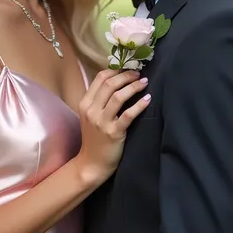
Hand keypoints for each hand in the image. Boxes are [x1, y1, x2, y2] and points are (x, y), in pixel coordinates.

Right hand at [76, 69, 149, 183]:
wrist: (92, 163)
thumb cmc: (94, 138)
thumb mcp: (90, 116)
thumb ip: (99, 100)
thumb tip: (117, 82)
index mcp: (85, 103)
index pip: (100, 78)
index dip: (116, 70)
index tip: (128, 68)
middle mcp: (91, 110)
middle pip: (110, 84)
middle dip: (127, 76)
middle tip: (139, 74)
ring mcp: (102, 121)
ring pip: (118, 97)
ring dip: (133, 87)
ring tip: (144, 82)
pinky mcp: (114, 132)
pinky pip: (128, 115)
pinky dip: (139, 105)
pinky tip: (148, 99)